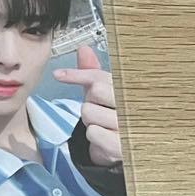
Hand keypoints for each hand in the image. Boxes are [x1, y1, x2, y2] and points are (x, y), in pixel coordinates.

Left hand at [53, 44, 120, 165]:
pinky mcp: (122, 145)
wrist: (122, 146)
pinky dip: (93, 135)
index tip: (59, 75)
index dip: (77, 74)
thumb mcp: (103, 92)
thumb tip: (83, 49)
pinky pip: (93, 132)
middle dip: (90, 100)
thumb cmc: (112, 114)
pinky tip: (104, 136)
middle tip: (100, 108)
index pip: (100, 76)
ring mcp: (131, 125)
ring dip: (90, 120)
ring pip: (90, 112)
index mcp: (131, 88)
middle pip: (96, 91)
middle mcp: (136, 104)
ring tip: (104, 124)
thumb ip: (92, 72)